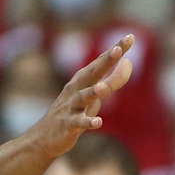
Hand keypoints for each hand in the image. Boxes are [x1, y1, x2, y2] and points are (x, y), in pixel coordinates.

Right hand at [27, 34, 135, 157]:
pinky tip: (98, 122)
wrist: (44, 137)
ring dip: (92, 92)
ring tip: (103, 88)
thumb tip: (129, 62)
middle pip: (92, 73)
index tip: (130, 37)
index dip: (116, 50)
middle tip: (117, 49)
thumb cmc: (74, 112)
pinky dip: (87, 122)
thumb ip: (113, 80)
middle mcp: (76, 89)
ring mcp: (70, 107)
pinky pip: (78, 122)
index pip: (102, 62)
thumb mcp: (95, 96)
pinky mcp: (67, 125)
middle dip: (104, 61)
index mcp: (83, 79)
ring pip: (82, 97)